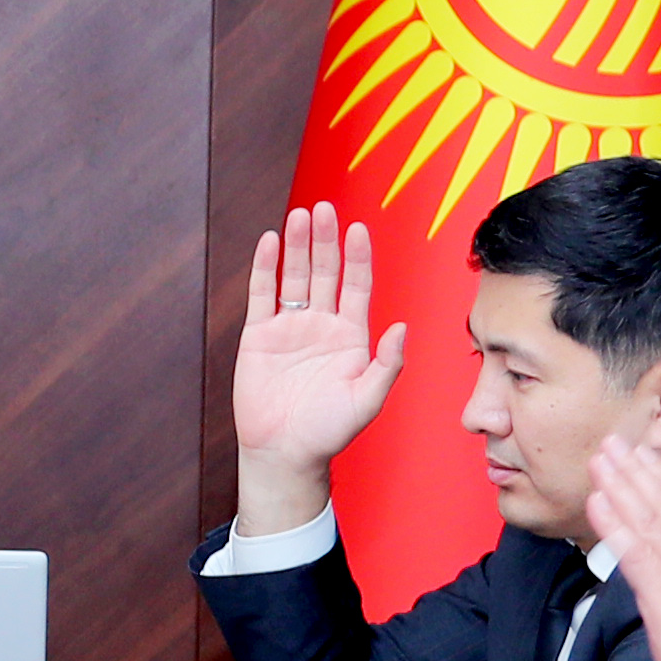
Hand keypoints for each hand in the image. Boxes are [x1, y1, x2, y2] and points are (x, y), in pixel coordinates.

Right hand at [229, 206, 407, 532]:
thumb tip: (401, 327)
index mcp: (350, 337)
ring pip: (294, 277)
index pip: (356, 285)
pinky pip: (262, 295)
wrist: (284, 452)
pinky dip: (265, 268)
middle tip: (324, 208)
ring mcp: (289, 328)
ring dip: (296, 246)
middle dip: (325, 240)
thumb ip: (386, 364)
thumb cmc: (329, 432)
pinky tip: (270, 242)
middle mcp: (321, 326)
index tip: (358, 228)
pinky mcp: (259, 336)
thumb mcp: (367, 400)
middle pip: (324, 272)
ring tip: (299, 216)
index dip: (358, 257)